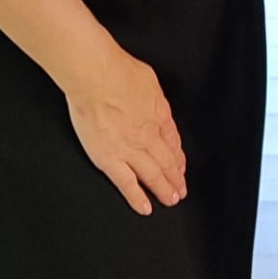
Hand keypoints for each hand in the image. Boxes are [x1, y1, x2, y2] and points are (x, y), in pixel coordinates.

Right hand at [64, 39, 187, 215]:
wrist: (96, 76)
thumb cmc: (117, 70)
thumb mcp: (150, 80)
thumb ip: (154, 98)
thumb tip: (153, 103)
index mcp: (158, 115)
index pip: (173, 141)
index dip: (178, 156)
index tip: (180, 165)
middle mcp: (148, 135)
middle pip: (167, 161)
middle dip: (176, 178)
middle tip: (181, 190)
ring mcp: (130, 149)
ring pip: (153, 175)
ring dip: (164, 190)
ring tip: (170, 200)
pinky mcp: (109, 159)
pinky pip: (127, 183)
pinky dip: (137, 198)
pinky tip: (145, 208)